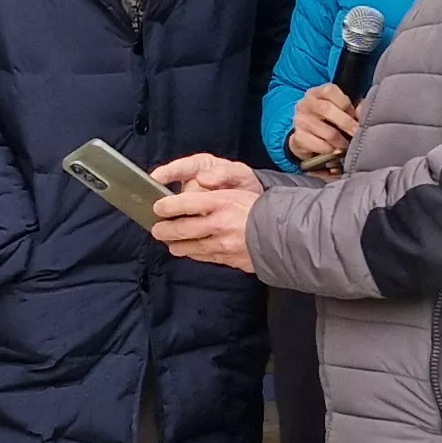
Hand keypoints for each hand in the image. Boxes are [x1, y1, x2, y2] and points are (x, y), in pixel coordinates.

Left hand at [146, 153, 262, 273]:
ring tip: (169, 243)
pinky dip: (194, 254)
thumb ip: (215, 190)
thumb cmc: (261, 209)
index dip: (168, 206)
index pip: (186, 203)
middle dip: (165, 230)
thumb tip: (196, 184)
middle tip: (156, 229)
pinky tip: (189, 251)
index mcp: (221, 202)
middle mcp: (219, 223)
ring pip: (190, 246)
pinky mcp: (228, 259)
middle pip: (182, 228)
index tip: (158, 207)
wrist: (285, 234)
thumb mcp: (239, 190)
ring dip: (177, 245)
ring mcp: (222, 244)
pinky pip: (205, 256)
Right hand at [287, 84, 361, 171]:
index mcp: (318, 92)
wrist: (308, 137)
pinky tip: (335, 151)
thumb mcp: (342, 110)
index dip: (346, 104)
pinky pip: (318, 145)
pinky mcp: (298, 137)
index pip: (330, 91)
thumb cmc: (330, 121)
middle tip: (356, 133)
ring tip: (347, 145)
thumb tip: (362, 111)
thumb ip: (354, 108)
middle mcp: (306, 103)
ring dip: (340, 141)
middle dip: (346, 123)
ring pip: (325, 131)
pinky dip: (330, 150)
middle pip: (326, 109)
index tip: (356, 116)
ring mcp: (300, 120)